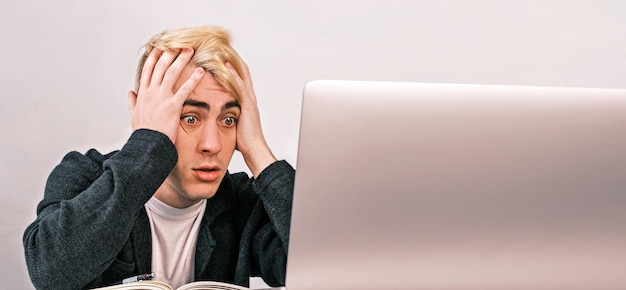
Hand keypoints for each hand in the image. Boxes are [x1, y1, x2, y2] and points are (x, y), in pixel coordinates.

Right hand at [128, 48, 204, 142]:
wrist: (148, 145)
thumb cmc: (143, 133)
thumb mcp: (134, 115)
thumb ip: (132, 102)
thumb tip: (130, 92)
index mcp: (142, 93)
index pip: (148, 69)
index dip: (154, 57)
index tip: (160, 47)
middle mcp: (151, 92)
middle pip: (160, 66)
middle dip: (170, 53)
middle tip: (179, 44)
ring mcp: (161, 97)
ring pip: (171, 72)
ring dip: (181, 59)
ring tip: (190, 51)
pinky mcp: (173, 105)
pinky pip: (185, 89)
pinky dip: (193, 79)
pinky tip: (201, 72)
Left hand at [226, 53, 275, 176]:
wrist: (255, 150)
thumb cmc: (245, 141)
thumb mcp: (234, 123)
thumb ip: (229, 113)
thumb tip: (220, 112)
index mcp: (245, 100)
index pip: (239, 76)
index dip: (232, 64)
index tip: (223, 53)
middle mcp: (249, 97)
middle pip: (242, 70)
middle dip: (233, 57)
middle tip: (223, 45)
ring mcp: (249, 99)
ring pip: (242, 74)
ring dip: (232, 61)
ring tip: (223, 48)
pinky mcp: (247, 104)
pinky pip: (239, 85)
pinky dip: (233, 73)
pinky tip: (225, 64)